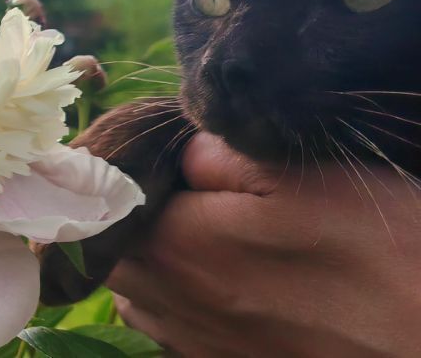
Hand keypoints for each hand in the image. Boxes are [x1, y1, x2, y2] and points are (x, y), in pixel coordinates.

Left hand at [107, 132, 420, 356]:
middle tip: (177, 192)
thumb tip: (178, 150)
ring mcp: (197, 344)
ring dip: (149, 262)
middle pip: (112, 252)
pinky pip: (171, 328)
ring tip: (201, 235)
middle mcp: (175, 305)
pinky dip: (178, 302)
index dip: (118, 173)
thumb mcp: (306, 177)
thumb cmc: (384, 256)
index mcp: (180, 249)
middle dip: (130, 217)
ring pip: (135, 295)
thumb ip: (219, 156)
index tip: (148, 158)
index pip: (106, 204)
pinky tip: (226, 280)